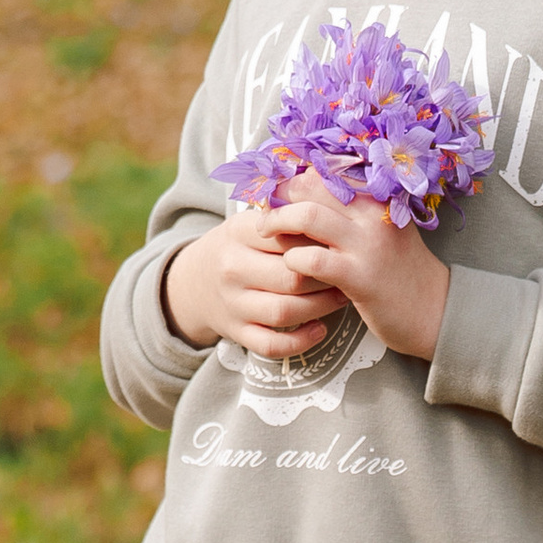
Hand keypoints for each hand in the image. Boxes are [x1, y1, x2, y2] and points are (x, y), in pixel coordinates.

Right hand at [161, 210, 338, 359]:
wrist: (194, 281)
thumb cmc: (239, 247)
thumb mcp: (251, 221)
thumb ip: (285, 212)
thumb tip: (334, 197)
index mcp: (238, 233)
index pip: (288, 237)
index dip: (321, 243)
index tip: (341, 243)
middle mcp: (232, 269)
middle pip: (291, 277)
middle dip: (326, 278)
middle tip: (347, 273)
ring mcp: (233, 304)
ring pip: (284, 312)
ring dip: (321, 308)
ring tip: (341, 297)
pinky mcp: (236, 332)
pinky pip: (271, 345)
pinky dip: (300, 342)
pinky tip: (320, 329)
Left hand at [268, 190, 451, 364]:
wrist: (435, 310)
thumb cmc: (400, 269)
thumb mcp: (384, 227)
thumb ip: (352, 208)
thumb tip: (305, 187)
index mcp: (378, 194)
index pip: (325, 169)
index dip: (293, 175)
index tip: (277, 188)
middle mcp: (373, 212)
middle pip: (311, 184)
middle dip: (279, 195)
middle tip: (264, 208)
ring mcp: (367, 244)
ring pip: (307, 216)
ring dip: (277, 222)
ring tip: (265, 231)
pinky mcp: (359, 277)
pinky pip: (312, 261)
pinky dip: (292, 261)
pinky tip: (291, 267)